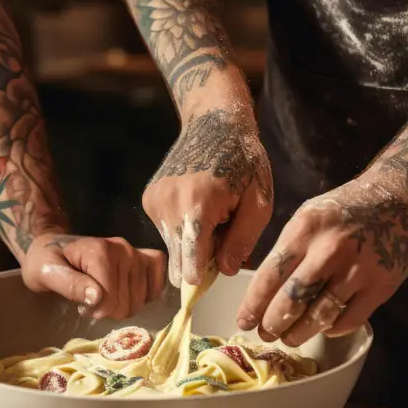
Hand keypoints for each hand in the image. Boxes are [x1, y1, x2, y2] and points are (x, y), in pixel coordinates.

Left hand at [21, 233, 166, 319]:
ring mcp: (135, 252)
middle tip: (93, 303)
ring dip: (125, 305)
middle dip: (110, 310)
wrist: (52, 246)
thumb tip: (97, 297)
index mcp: (100, 252)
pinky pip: (159, 277)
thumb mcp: (46, 275)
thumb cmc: (47, 263)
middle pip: (128, 302)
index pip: (111, 299)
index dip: (96, 311)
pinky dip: (148, 292)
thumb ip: (70, 285)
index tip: (82, 307)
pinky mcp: (143, 256)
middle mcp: (123, 249)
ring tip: (107, 298)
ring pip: (142, 298)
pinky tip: (131, 295)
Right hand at [143, 106, 272, 285]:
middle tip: (221, 240)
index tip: (209, 285)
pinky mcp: (149, 198)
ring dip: (192, 242)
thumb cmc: (244, 161)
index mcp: (197, 206)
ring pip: (172, 246)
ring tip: (212, 215)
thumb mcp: (258, 203)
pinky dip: (182, 227)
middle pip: (179, 260)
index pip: (190, 262)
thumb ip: (241, 241)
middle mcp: (169, 205)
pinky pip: (166, 230)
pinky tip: (198, 206)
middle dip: (199, 260)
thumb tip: (223, 271)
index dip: (202, 278)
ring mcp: (155, 201)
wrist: (214, 122)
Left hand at [236, 177, 407, 344]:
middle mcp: (329, 250)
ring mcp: (357, 270)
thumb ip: (287, 250)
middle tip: (266, 334)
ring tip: (290, 338)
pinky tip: (323, 326)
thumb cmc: (344, 210)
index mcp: (305, 230)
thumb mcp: (307, 217)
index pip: (269, 276)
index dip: (253, 305)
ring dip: (299, 333)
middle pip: (291, 302)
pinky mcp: (381, 286)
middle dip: (273, 325)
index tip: (244, 322)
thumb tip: (263, 291)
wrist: (397, 198)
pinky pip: (349, 320)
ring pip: (319, 316)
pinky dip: (332, 329)